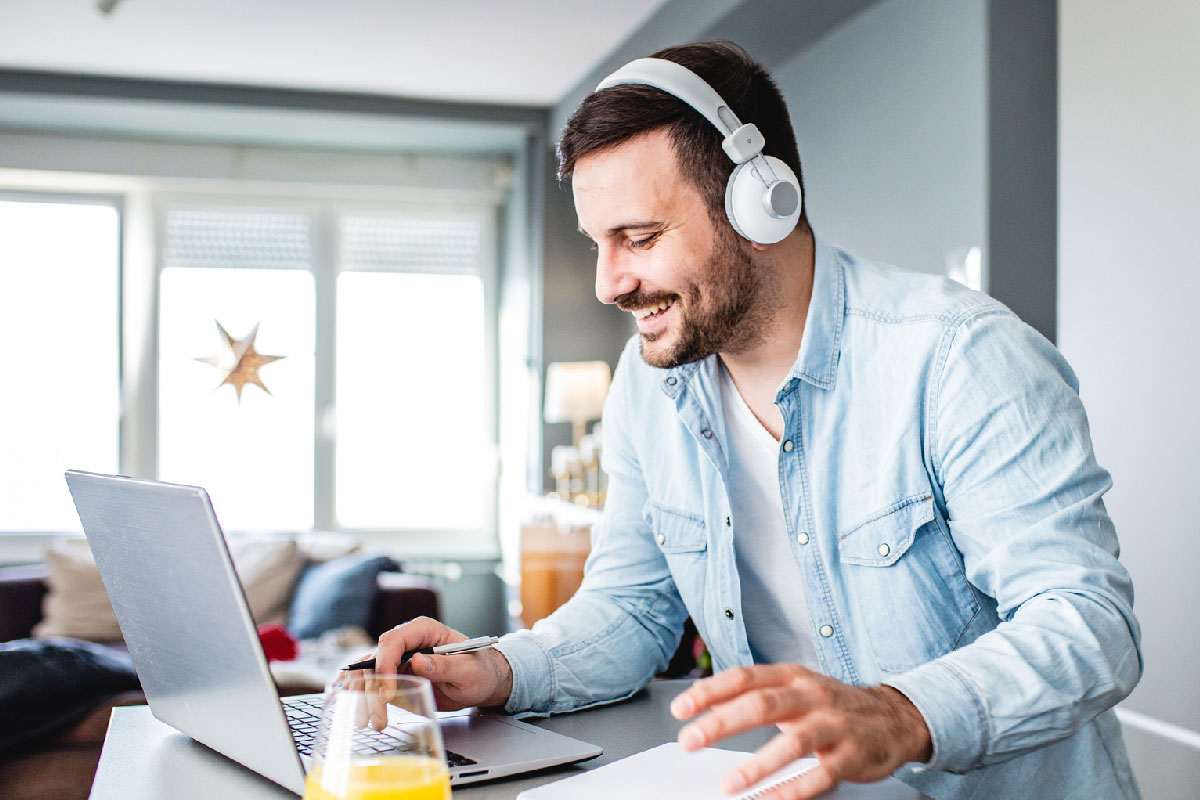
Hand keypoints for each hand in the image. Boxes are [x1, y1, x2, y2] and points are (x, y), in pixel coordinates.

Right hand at [368, 616, 513, 711]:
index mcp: (424, 630)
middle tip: (376, 717)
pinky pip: (371, 680)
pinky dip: (358, 692)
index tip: (388, 693)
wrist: (481, 682)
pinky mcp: (395, 675)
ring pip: (368, 672)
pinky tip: (347, 704)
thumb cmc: (479, 670)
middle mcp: (407, 641)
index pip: (394, 642)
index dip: (385, 665)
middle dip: (371, 688)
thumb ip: (445, 665)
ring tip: (363, 721)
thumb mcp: (468, 670)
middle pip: (376, 659)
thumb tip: (417, 660)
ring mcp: (398, 658)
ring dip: (361, 695)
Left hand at [670, 665, 930, 797]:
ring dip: (758, 764)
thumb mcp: (795, 689)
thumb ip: (754, 695)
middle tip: (689, 741)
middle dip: (722, 723)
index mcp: (792, 676)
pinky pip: (821, 775)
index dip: (709, 691)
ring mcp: (835, 725)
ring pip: (793, 742)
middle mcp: (812, 696)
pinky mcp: (853, 755)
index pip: (744, 678)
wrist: (896, 717)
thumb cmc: (833, 705)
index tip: (681, 709)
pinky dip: (795, 789)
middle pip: (762, 704)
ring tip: (729, 784)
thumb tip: (704, 705)